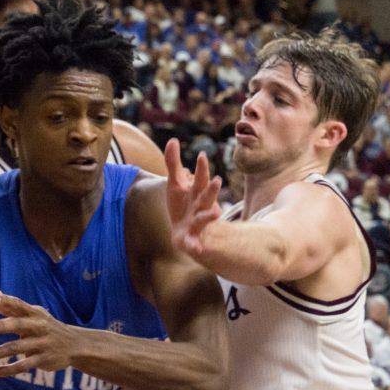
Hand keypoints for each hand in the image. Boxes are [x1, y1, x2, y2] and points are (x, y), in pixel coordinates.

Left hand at [0, 290, 79, 376]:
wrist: (75, 345)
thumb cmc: (46, 327)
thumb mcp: (34, 315)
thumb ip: (13, 307)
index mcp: (35, 314)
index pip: (20, 305)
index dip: (8, 301)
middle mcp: (38, 327)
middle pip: (19, 325)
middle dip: (4, 325)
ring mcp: (41, 344)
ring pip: (15, 348)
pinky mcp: (42, 360)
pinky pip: (22, 366)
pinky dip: (6, 370)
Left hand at [164, 138, 221, 258]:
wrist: (186, 235)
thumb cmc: (182, 205)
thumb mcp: (176, 184)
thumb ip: (173, 163)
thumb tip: (173, 140)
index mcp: (197, 193)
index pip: (200, 178)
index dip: (201, 168)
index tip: (201, 155)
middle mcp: (200, 206)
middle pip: (207, 196)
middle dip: (211, 189)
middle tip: (217, 180)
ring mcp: (198, 223)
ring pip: (205, 218)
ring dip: (210, 216)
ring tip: (215, 212)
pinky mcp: (192, 239)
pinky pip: (194, 244)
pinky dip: (196, 246)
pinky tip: (196, 249)